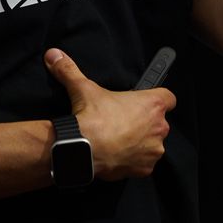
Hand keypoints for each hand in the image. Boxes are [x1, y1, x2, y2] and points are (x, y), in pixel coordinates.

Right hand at [43, 48, 174, 179]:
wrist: (83, 150)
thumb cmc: (92, 117)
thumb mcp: (81, 87)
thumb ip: (70, 69)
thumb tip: (53, 54)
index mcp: (151, 104)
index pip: (169, 97)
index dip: (158, 98)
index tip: (145, 101)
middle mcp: (158, 127)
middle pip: (158, 122)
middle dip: (144, 123)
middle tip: (123, 121)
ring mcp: (153, 150)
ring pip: (152, 144)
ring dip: (140, 142)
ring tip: (119, 140)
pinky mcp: (145, 168)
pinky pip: (143, 163)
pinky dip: (133, 160)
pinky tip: (117, 155)